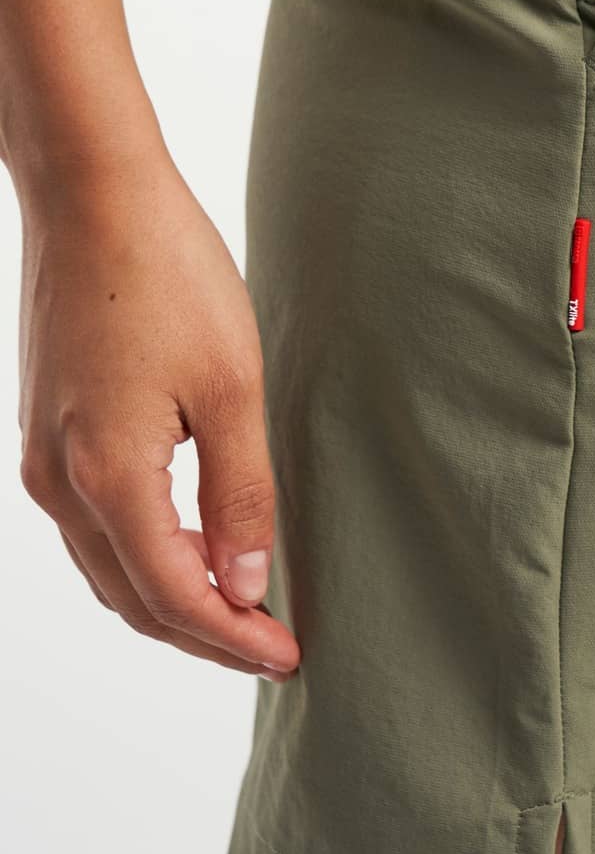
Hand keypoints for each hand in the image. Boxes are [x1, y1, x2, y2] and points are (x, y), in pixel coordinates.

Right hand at [15, 145, 300, 681]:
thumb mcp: (231, 386)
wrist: (92, 195)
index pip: (174, 598)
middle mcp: (62, 482)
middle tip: (273, 645)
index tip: (288, 658)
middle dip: (204, 632)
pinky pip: (95, 522)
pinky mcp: (47, 429)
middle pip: (133, 597)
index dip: (233, 640)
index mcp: (109, 480)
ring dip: (172, 595)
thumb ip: (240, 493)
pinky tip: (195, 537)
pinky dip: (144, 551)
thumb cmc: (166, 275)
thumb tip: (246, 587)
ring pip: (109, 565)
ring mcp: (45, 457)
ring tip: (244, 603)